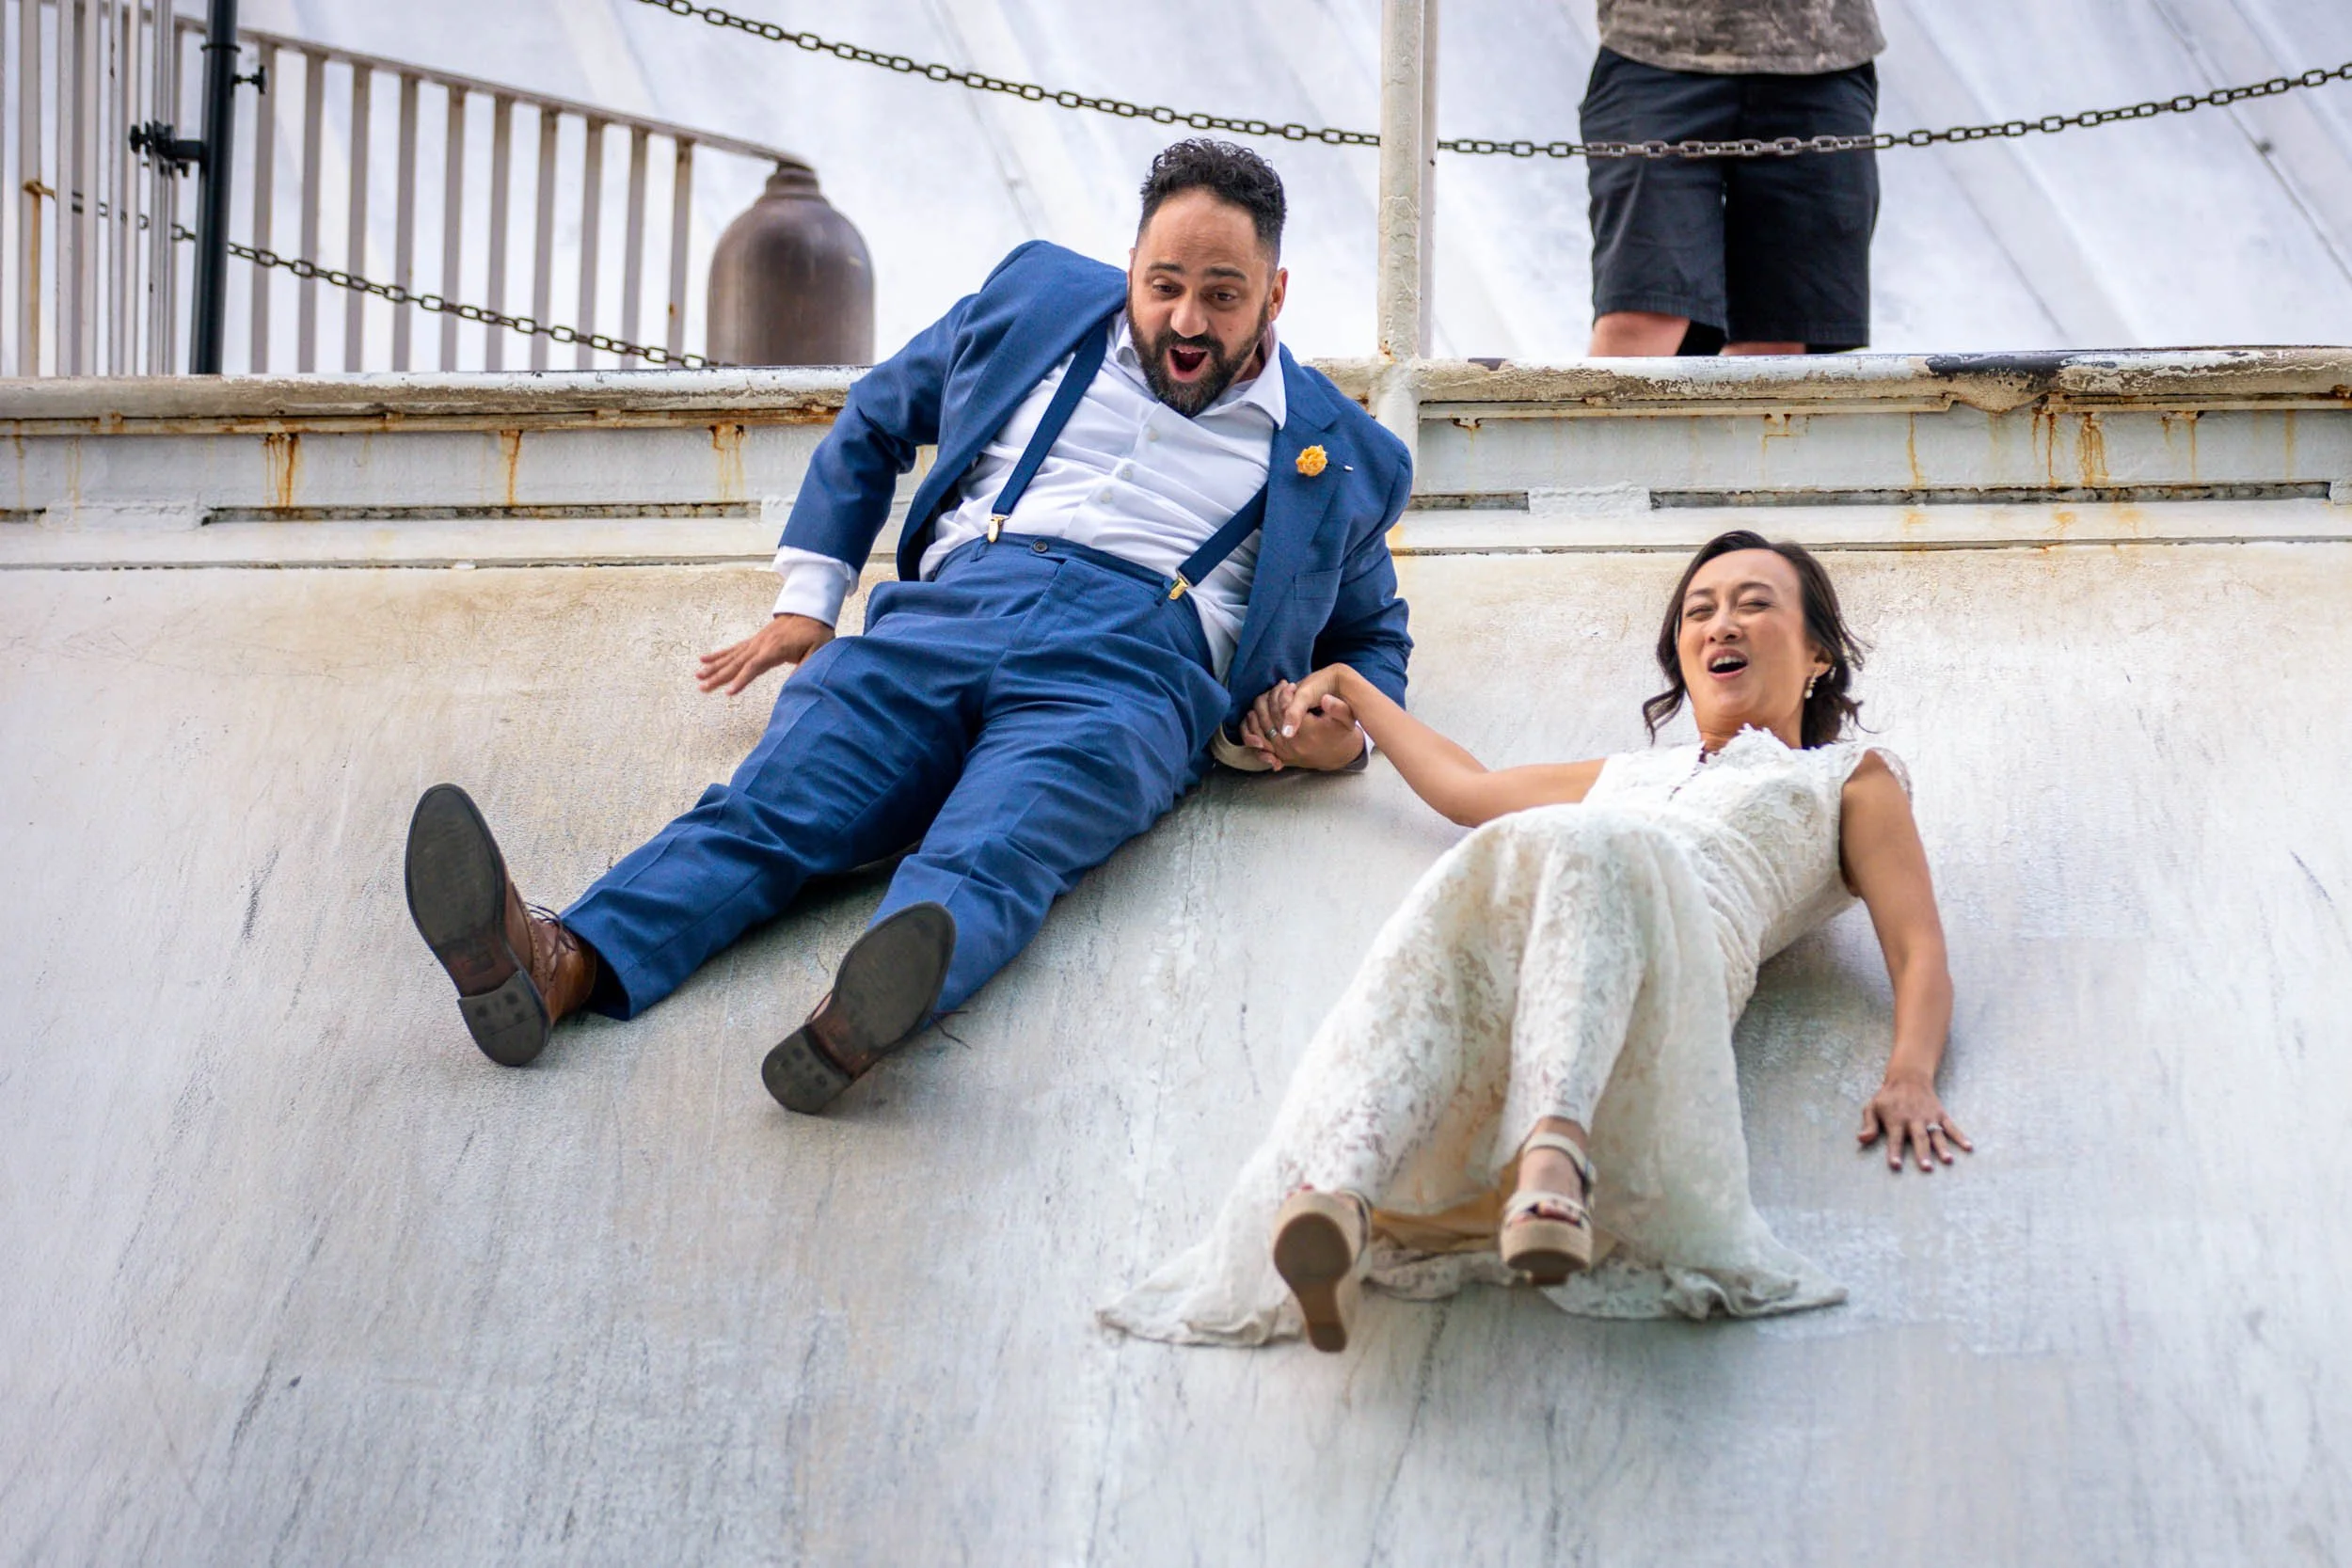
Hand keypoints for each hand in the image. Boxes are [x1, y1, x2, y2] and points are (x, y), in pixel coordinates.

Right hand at [696, 613, 833, 695]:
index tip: (728, 693)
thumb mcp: (819, 651)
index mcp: (775, 649)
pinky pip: (733, 649)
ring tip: (697, 677)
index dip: (741, 680)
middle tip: (702, 688)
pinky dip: (718, 655)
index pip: (754, 667)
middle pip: (736, 663)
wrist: (810, 611)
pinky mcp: (754, 641)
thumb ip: (806, 667)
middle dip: (718, 677)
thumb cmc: (816, 633)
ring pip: (731, 656)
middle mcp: (760, 645)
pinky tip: (704, 659)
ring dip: (713, 667)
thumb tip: (796, 685)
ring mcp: (755, 642)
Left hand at [1240, 674, 1364, 771]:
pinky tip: (1256, 713)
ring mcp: (1284, 752)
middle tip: (1278, 687)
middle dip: (1271, 698)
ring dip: (1260, 708)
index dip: (1284, 694)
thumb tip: (1325, 698)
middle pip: (1271, 716)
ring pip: (1262, 727)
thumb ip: (1338, 708)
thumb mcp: (1347, 719)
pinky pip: (1259, 742)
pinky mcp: (1280, 756)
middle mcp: (1292, 744)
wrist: (1340, 755)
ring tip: (1269, 695)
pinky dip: (1253, 727)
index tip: (1289, 685)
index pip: (1285, 709)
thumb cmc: (1342, 733)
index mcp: (1307, 733)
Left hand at [1859, 1074, 1973, 1171]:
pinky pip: (1951, 1126)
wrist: (1908, 1077)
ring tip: (1948, 1160)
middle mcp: (1913, 1119)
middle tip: (1927, 1168)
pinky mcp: (1940, 1114)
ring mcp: (1929, 1117)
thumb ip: (1868, 1124)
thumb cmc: (1887, 1097)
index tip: (1896, 1165)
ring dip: (1942, 1147)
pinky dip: (1960, 1136)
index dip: (1895, 1152)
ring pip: (1936, 1134)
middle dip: (1922, 1153)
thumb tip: (1861, 1139)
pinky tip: (1969, 1147)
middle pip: (1918, 1138)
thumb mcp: (1872, 1107)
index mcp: (1896, 1119)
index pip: (1894, 1139)